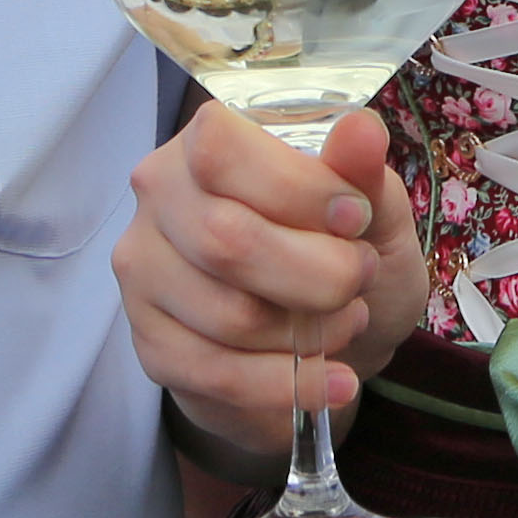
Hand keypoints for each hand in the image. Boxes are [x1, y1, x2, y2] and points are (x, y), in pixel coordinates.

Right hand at [116, 100, 429, 468]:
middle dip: (318, 273)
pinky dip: (291, 385)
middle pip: (224, 241)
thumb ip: (361, 172)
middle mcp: (159, 201)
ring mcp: (146, 275)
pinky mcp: (153, 345)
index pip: (221, 153)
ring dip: (309, 332)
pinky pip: (219, 375)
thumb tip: (363, 132)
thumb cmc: (342, 250)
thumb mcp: (371, 207)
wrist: (323, 333)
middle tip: (359, 279)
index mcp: (203, 142)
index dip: (298, 189)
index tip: (357, 219)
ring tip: (347, 321)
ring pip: (228, 316)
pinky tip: (335, 382)